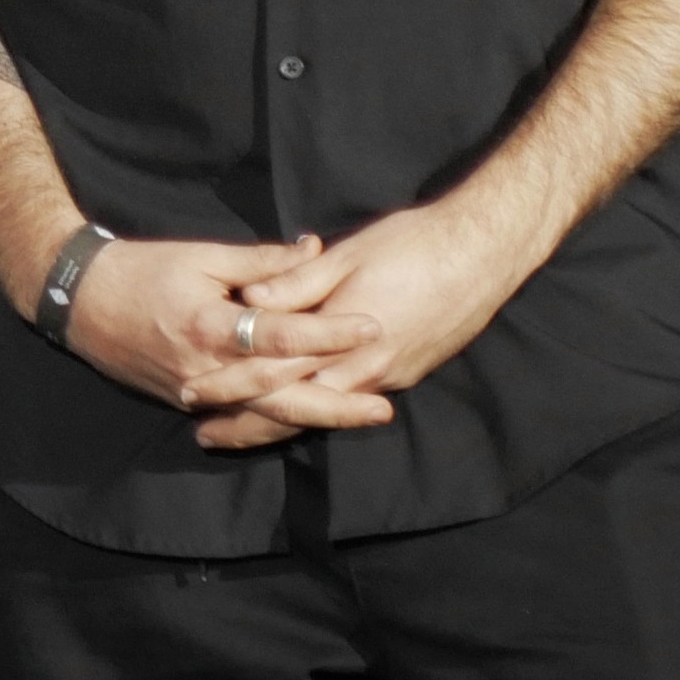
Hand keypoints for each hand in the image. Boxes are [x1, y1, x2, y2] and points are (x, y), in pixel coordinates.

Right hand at [61, 235, 394, 443]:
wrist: (79, 302)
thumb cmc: (142, 269)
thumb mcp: (202, 255)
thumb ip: (262, 261)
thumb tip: (315, 248)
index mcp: (212, 327)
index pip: (282, 335)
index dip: (329, 333)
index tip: (371, 327)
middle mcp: (207, 370)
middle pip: (282, 396)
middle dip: (336, 404)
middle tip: (383, 408)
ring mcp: (197, 394)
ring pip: (265, 416)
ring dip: (316, 420)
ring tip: (360, 417)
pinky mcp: (188, 403)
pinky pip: (240, 417)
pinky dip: (277, 423)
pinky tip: (311, 426)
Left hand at [198, 191, 548, 449]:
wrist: (486, 252)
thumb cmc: (414, 243)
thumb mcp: (348, 255)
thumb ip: (296, 282)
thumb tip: (249, 301)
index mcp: (345, 337)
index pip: (275, 371)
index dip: (232, 385)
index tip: (193, 394)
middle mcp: (367, 369)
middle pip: (296, 408)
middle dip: (249, 425)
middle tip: (205, 436)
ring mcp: (389, 376)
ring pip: (324, 411)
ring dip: (281, 423)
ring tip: (240, 432)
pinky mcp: (406, 373)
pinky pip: (351, 401)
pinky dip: (318, 412)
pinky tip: (299, 411)